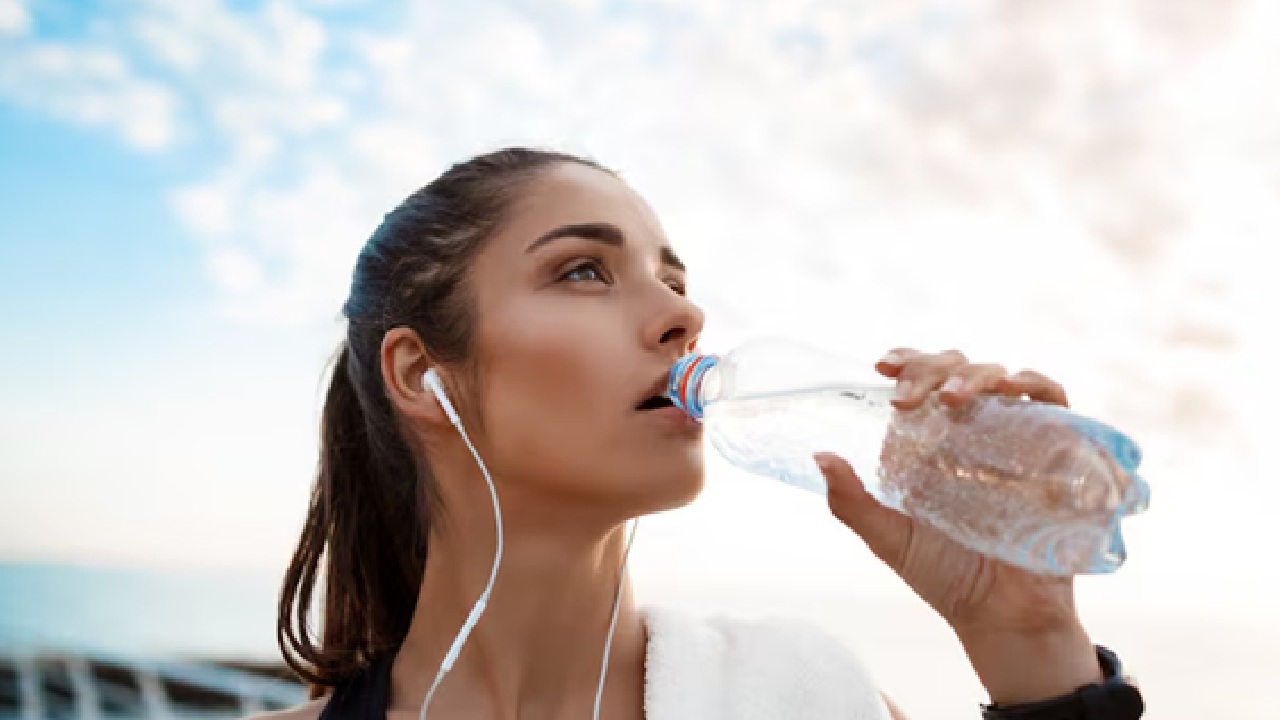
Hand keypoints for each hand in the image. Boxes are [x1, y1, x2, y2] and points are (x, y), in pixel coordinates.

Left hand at [818, 347, 1102, 703]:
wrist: (1004, 617)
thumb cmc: (945, 577)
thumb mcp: (889, 538)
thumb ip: (851, 502)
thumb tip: (820, 456)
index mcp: (932, 443)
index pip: (921, 383)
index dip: (907, 363)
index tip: (883, 366)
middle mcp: (973, 433)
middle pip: (959, 371)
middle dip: (934, 368)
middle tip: (909, 395)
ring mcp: (1016, 439)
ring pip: (1004, 378)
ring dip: (979, 374)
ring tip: (954, 397)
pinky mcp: (1056, 452)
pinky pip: (1055, 403)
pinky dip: (1038, 388)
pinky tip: (1015, 392)